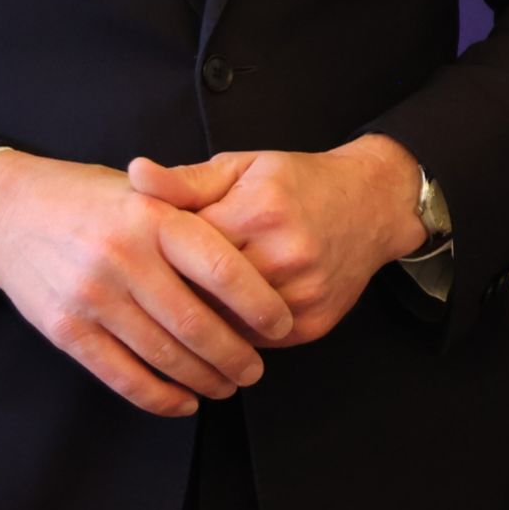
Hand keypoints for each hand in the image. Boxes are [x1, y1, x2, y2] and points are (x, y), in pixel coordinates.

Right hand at [0, 147, 293, 416]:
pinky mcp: (67, 330)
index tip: (282, 325)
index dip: (259, 304)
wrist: (8, 213)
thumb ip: (196, 218)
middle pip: (196, 323)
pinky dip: (160, 396)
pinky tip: (184, 401)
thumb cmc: (92, 201)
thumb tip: (259, 258)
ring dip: (204, 379)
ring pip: (164, 355)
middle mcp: (124, 256)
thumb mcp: (146, 192)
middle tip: (257, 369)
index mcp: (154, 218)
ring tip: (228, 385)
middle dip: (236, 355)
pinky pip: (122, 375)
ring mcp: (92, 296)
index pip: (222, 268)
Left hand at [128, 138, 426, 347]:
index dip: (157, 257)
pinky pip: (254, 341)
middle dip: (174, 294)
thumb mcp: (243, 167)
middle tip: (152, 293)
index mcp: (259, 211)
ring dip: (202, 320)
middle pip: (203, 293)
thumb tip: (136, 173)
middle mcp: (284, 256)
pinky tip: (224, 317)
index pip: (185, 249)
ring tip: (182, 309)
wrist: (372, 206)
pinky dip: (233, 333)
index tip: (140, 261)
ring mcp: (302, 295)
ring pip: (226, 325)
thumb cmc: (299, 183)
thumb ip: (187, 180)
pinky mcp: (313, 324)